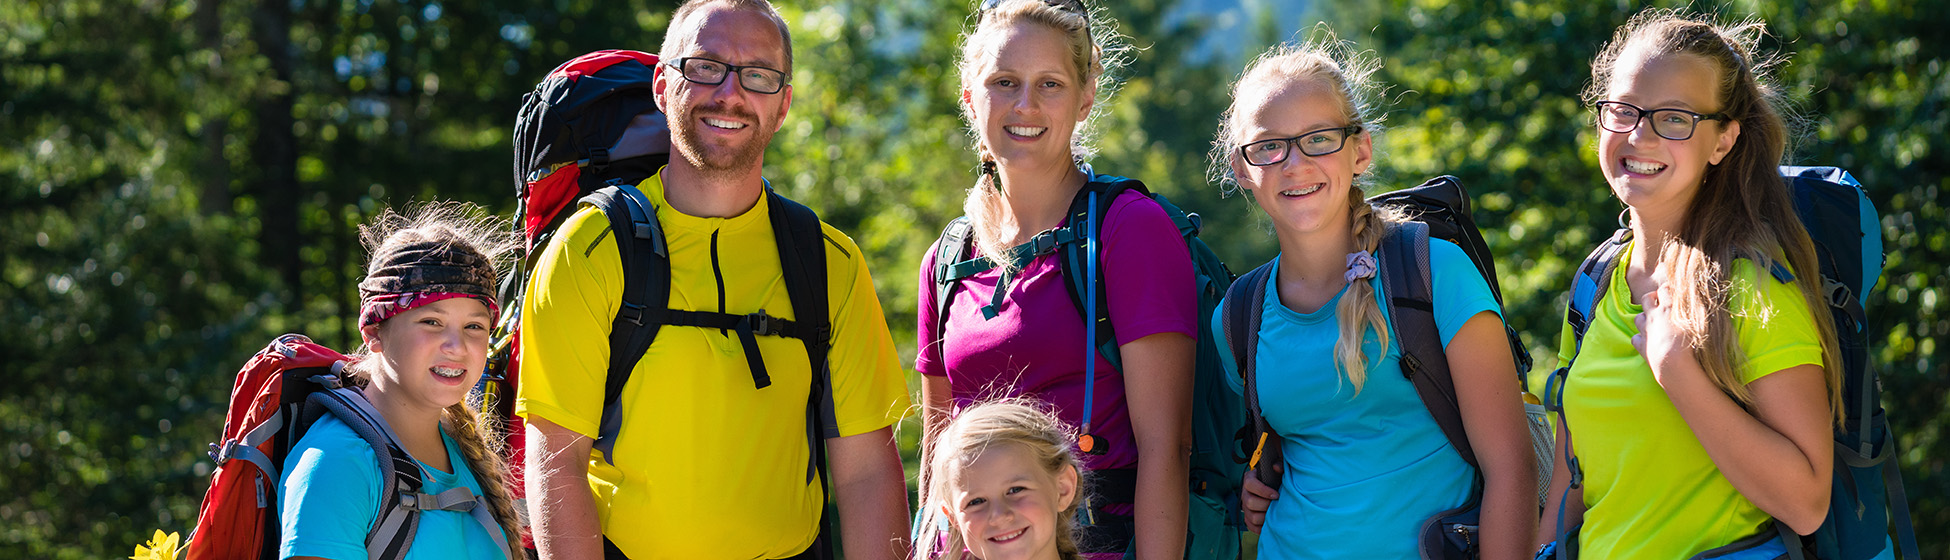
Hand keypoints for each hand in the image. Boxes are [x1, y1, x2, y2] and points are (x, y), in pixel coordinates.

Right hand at [1240, 464, 1280, 532]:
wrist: (1272, 489)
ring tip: (1275, 515)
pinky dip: (1260, 528)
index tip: (1276, 495)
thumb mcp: (1277, 470)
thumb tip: (1277, 467)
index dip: (1263, 491)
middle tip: (1277, 505)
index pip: (1250, 484)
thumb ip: (1279, 465)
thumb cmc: (1275, 479)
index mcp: (1249, 479)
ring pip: (1251, 516)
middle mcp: (1244, 493)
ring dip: (1265, 518)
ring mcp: (1245, 506)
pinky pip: (1250, 526)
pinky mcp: (1247, 517)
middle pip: (1249, 502)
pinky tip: (1269, 524)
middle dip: (1266, 505)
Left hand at [1630, 271, 1692, 386]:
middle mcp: (1654, 317)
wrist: (1674, 365)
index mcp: (1668, 308)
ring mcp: (1646, 331)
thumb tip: (1706, 299)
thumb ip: (1700, 310)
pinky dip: (1640, 337)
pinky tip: (1647, 340)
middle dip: (1651, 298)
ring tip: (1652, 321)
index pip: (1664, 290)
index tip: (1672, 290)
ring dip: (1644, 317)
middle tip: (1659, 301)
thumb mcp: (1701, 322)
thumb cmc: (1692, 342)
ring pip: (1638, 317)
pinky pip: (1635, 338)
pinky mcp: (1642, 346)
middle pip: (1646, 299)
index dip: (1667, 288)